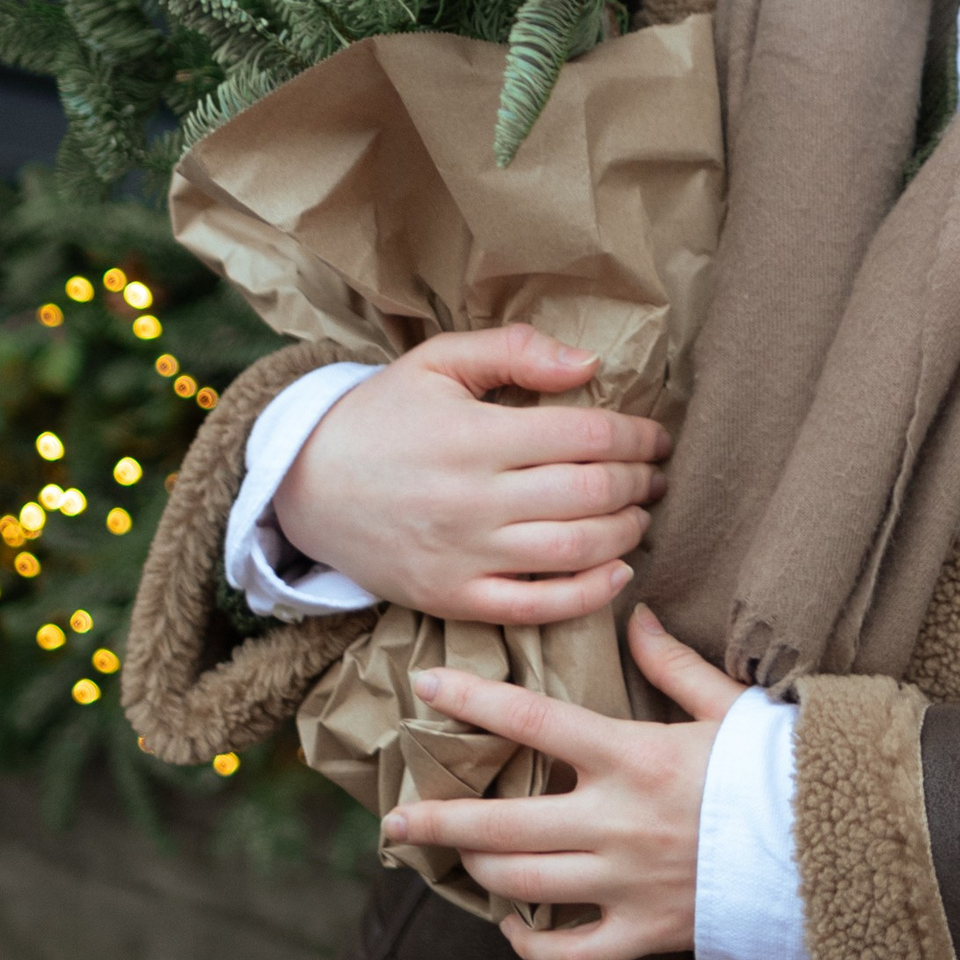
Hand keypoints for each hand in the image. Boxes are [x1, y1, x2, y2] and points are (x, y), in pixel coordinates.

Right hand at [277, 324, 670, 625]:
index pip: (586, 436)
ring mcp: (463, 555)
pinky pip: (537, 608)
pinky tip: (618, 571)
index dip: (636, 435)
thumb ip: (514, 351)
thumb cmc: (380, 416)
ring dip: (627, 533)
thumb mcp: (437, 361)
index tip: (656, 436)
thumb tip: (590, 363)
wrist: (303, 485)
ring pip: (575, 551)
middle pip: (591, 494)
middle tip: (656, 474)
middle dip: (640, 482)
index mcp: (473, 436)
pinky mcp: (452, 598)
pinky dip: (590, 594)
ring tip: (640, 513)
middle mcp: (472, 500)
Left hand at [384, 605, 744, 959]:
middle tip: (395, 818)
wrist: (833, 852)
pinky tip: (512, 929)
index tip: (428, 690)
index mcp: (636, 756)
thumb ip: (673, 665)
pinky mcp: (645, 932)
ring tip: (453, 855)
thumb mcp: (729, 706)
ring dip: (478, 869)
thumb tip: (636, 616)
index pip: (536, 723)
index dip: (475, 702)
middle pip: (504, 822)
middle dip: (438, 819)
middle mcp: (619, 821)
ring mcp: (627, 883)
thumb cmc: (779, 772)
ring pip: (523, 885)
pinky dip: (531, 946)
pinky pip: (569, 953)